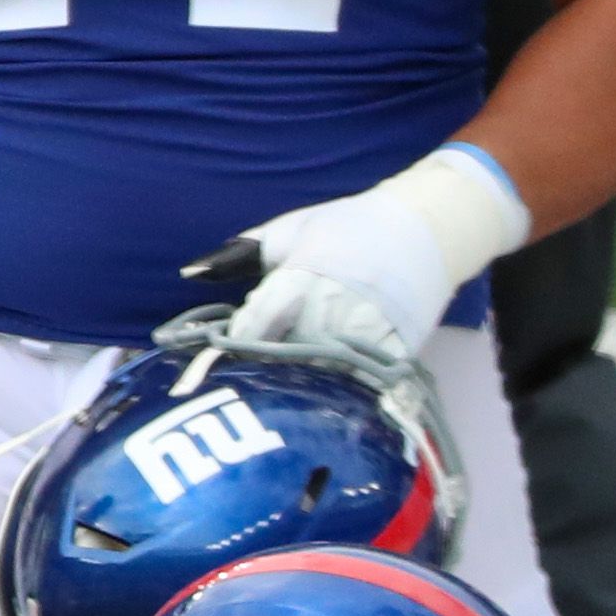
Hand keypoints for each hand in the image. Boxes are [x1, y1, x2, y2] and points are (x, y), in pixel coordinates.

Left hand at [210, 147, 526, 375]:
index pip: (259, 323)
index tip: (224, 352)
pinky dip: (340, 387)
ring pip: (323, 372)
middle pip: (287, 353)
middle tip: (248, 374)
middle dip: (264, 365)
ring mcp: (371, 329)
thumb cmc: (345, 226)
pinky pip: (361, 381)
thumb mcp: (287, 231)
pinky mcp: (399, 349)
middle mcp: (337, 304)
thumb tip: (190, 273)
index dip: (239, 343)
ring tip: (282, 386)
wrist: (425, 229)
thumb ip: (238, 255)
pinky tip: (323, 388)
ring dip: (300, 380)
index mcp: (305, 274)